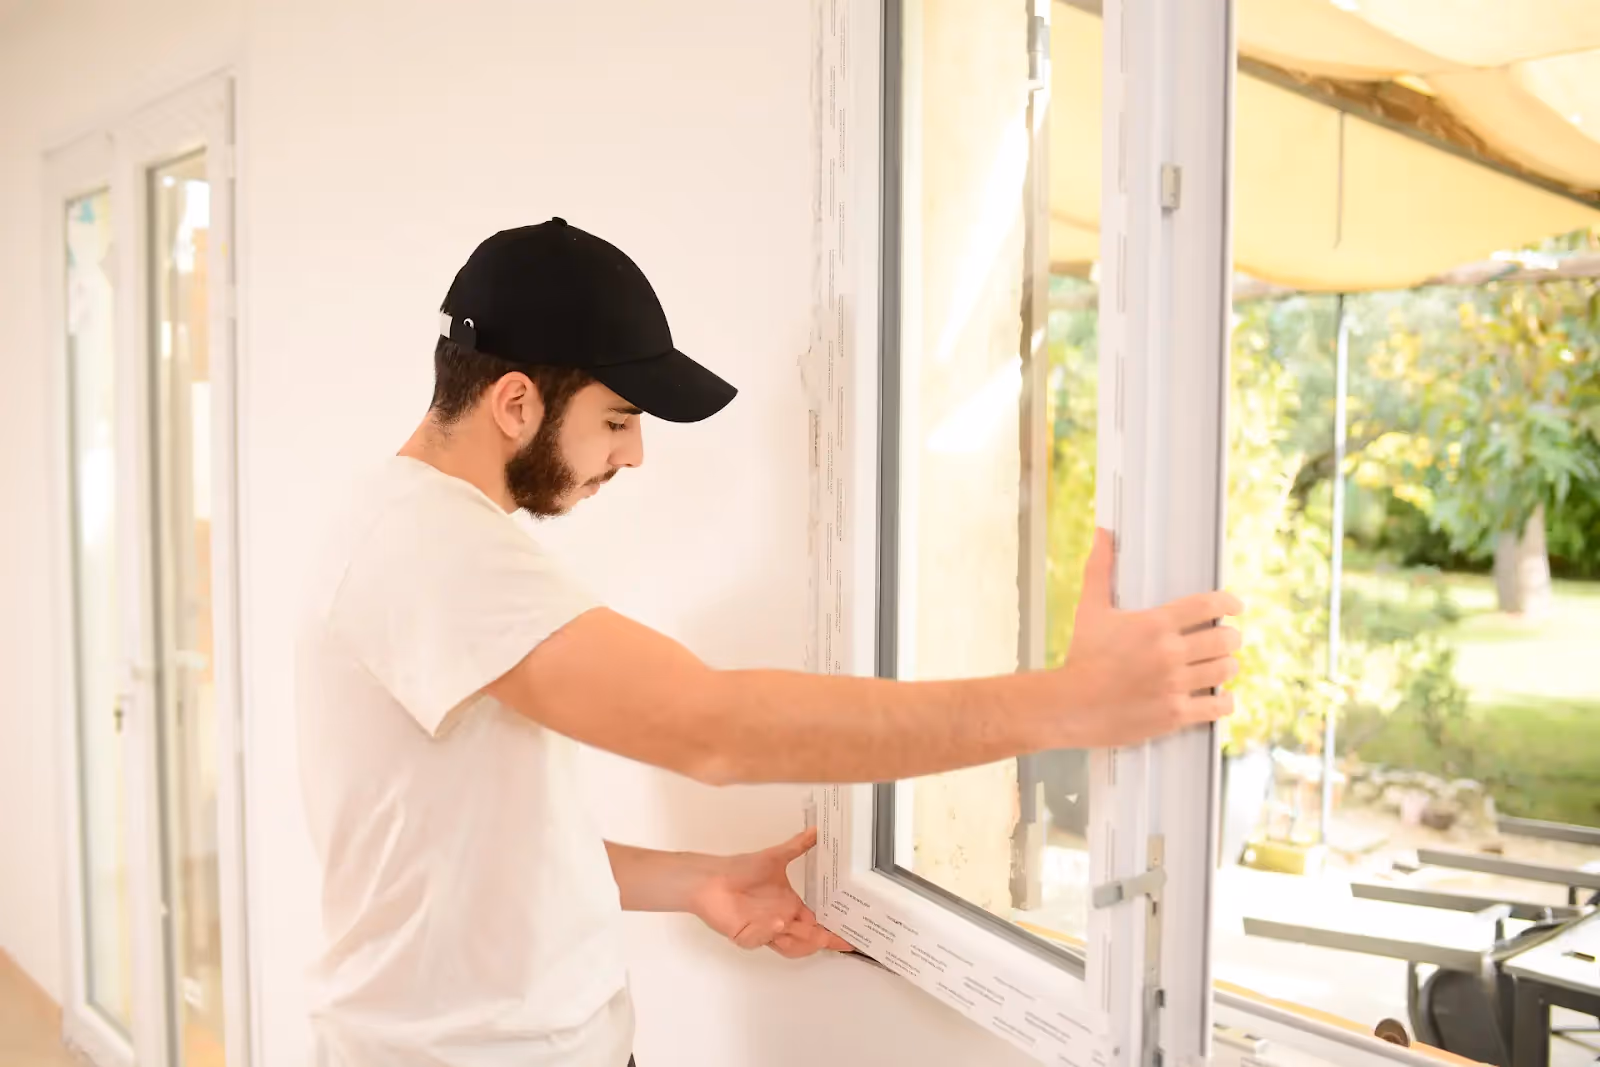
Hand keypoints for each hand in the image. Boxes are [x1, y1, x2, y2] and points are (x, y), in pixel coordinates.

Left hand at [689, 828, 853, 958]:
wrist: (711, 878)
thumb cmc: (740, 869)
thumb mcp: (775, 856)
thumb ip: (798, 845)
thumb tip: (816, 830)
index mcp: (790, 906)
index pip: (816, 924)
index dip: (832, 932)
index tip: (849, 936)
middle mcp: (779, 920)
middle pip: (807, 940)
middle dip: (822, 940)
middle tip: (836, 939)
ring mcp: (764, 930)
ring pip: (789, 947)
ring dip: (800, 942)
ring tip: (810, 932)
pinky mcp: (746, 936)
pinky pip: (761, 940)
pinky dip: (769, 932)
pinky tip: (777, 921)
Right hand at [1059, 528, 1242, 746]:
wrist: (1070, 705)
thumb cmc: (1081, 657)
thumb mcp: (1090, 609)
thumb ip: (1100, 570)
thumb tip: (1103, 533)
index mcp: (1155, 624)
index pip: (1209, 604)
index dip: (1229, 603)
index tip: (1234, 607)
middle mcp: (1169, 653)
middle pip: (1226, 639)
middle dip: (1230, 637)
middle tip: (1225, 638)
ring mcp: (1175, 685)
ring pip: (1226, 670)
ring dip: (1226, 666)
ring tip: (1220, 665)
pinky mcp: (1175, 714)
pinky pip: (1219, 706)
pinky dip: (1223, 701)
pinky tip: (1218, 697)